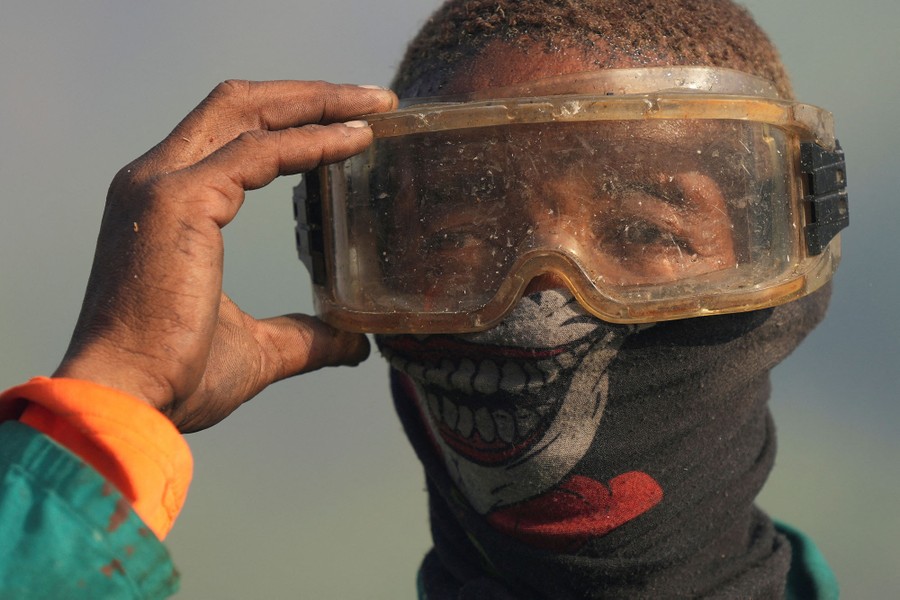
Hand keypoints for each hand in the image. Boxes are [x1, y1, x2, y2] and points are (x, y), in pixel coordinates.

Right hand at [53, 80, 397, 431]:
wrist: (131, 401)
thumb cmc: (178, 377)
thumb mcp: (257, 349)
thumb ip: (304, 337)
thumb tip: (352, 342)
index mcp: (168, 203)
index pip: (232, 133)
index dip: (292, 118)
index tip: (352, 122)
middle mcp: (156, 178)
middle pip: (240, 105)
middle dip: (311, 95)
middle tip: (376, 98)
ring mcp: (163, 184)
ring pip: (248, 112)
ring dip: (317, 102)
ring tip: (376, 105)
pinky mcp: (180, 201)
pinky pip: (260, 152)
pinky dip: (311, 141)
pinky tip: (355, 142)